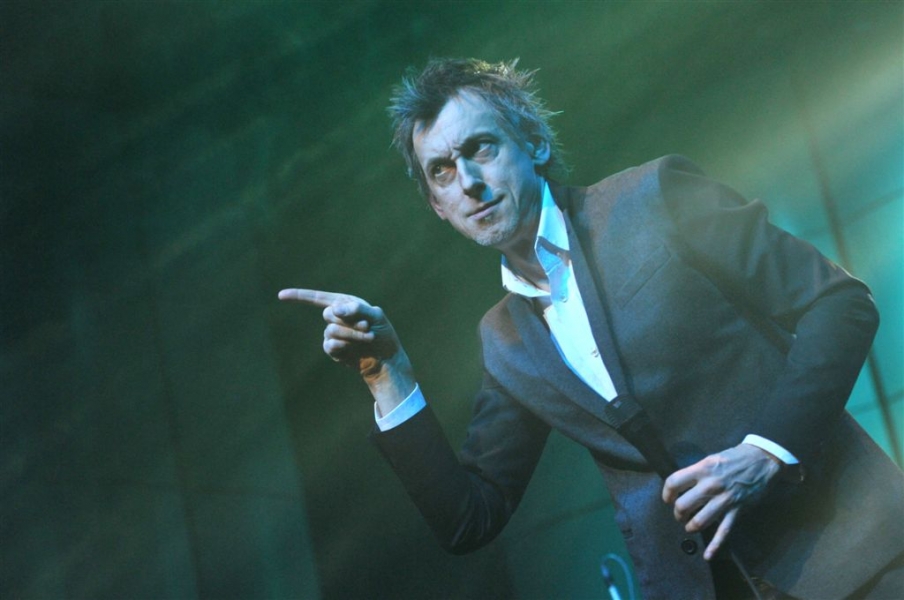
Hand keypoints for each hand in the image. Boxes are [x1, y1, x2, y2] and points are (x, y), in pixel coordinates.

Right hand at [278, 288, 414, 412]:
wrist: (386, 360)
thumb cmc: (384, 335)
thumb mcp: (377, 317)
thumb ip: (356, 309)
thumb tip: (333, 309)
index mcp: (345, 303)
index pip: (318, 298)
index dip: (299, 296)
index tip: (280, 295)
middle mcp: (337, 317)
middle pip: (328, 315)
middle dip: (349, 323)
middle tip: (367, 327)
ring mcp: (333, 333)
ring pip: (331, 331)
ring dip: (352, 335)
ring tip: (368, 338)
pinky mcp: (333, 349)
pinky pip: (330, 345)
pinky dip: (344, 346)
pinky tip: (353, 349)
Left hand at [661, 444, 781, 559]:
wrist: (763, 460)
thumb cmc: (734, 457)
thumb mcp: (710, 459)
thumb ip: (696, 472)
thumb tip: (681, 486)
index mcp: (702, 469)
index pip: (673, 483)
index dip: (666, 493)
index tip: (668, 499)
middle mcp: (710, 486)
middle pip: (683, 506)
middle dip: (677, 514)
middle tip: (680, 514)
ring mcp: (724, 500)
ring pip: (699, 522)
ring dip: (690, 527)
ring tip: (689, 526)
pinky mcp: (736, 511)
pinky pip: (724, 532)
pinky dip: (715, 546)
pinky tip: (707, 555)